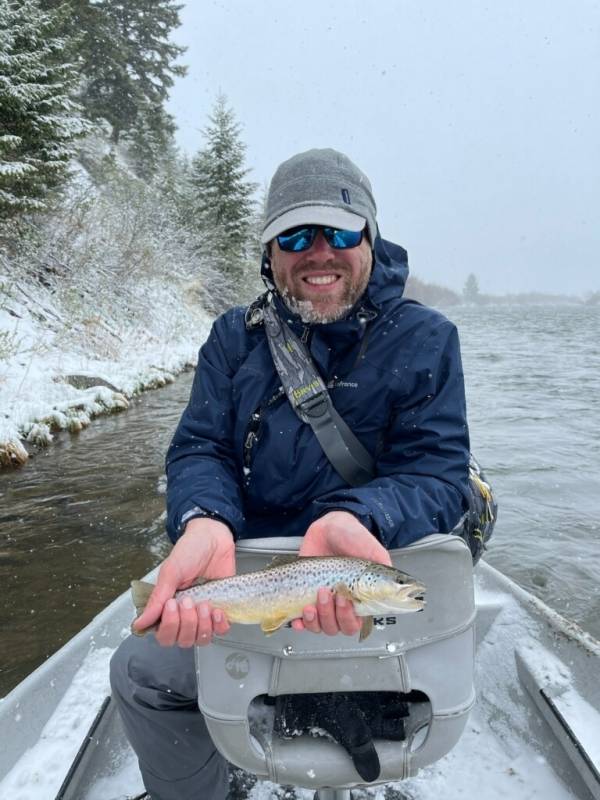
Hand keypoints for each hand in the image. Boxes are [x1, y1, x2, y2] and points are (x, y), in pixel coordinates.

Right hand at [132, 518, 234, 647]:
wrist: (214, 537)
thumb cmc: (190, 551)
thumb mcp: (170, 572)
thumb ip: (157, 599)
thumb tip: (139, 624)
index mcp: (168, 607)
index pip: (164, 635)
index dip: (169, 627)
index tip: (172, 605)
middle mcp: (185, 615)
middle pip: (182, 640)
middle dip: (186, 623)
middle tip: (189, 601)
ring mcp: (204, 614)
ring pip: (201, 639)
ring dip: (203, 625)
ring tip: (205, 604)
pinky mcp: (222, 610)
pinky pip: (221, 631)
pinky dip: (220, 625)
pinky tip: (218, 610)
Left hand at [293, 511, 391, 635]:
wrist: (328, 526)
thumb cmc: (351, 537)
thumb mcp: (371, 550)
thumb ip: (383, 568)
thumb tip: (396, 587)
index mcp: (358, 599)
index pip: (354, 624)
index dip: (348, 618)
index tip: (345, 600)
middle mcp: (340, 604)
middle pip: (336, 627)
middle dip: (330, 614)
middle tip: (328, 592)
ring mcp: (321, 601)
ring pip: (319, 626)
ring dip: (315, 618)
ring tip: (315, 596)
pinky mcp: (304, 596)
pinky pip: (301, 621)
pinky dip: (299, 623)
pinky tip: (298, 617)